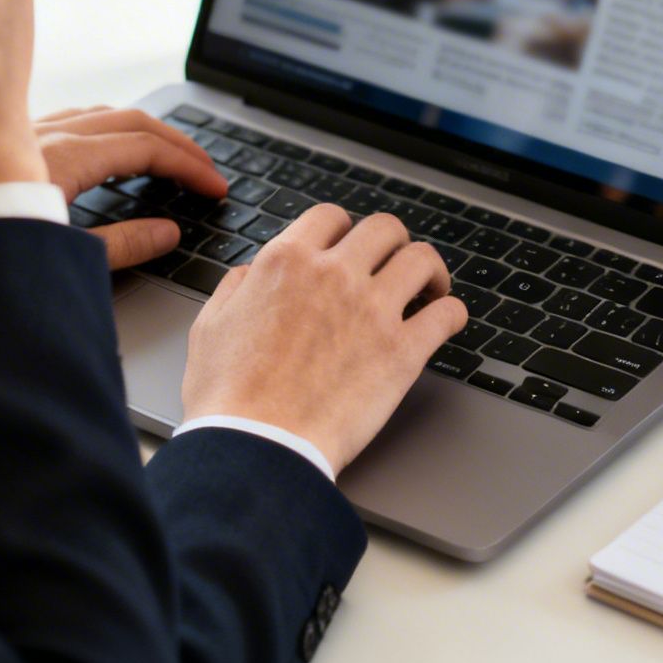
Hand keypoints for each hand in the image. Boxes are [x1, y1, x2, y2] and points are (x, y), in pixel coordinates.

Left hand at [35, 106, 228, 268]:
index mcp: (66, 157)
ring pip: (102, 115)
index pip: (146, 149)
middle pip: (132, 122)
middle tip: (203, 168)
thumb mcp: (61, 254)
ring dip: (142, 131)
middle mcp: (49, 135)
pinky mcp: (14, 142)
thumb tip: (168, 233)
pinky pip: (74, 120)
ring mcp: (29, 134)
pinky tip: (107, 148)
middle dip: (176, 143)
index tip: (213, 186)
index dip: (188, 166)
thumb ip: (120, 245)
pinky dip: (107, 129)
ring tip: (165, 155)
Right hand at [180, 206, 467, 473]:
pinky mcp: (402, 351)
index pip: (331, 217)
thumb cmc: (228, 397)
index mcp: (287, 262)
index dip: (343, 230)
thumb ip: (237, 287)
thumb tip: (253, 273)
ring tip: (429, 289)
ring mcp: (373, 310)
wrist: (258, 446)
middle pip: (385, 228)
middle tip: (393, 265)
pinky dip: (452, 313)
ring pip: (422, 260)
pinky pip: (446, 314)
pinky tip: (446, 321)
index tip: (349, 248)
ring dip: (429, 271)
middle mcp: (334, 275)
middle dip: (391, 244)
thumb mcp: (211, 326)